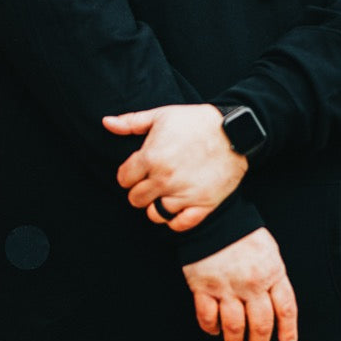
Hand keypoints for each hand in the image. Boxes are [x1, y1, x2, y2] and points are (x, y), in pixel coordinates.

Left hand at [102, 104, 246, 229]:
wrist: (235, 131)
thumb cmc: (195, 121)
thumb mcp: (161, 115)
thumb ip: (131, 122)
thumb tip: (106, 123)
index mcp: (151, 157)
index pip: (123, 179)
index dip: (128, 175)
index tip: (138, 170)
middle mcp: (164, 179)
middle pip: (136, 199)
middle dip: (140, 191)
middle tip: (151, 182)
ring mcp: (184, 194)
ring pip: (155, 214)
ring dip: (156, 206)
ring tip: (164, 195)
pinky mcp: (203, 204)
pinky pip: (180, 224)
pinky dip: (175, 220)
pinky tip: (178, 207)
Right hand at [182, 228, 297, 340]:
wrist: (214, 218)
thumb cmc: (243, 234)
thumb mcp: (269, 252)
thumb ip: (274, 277)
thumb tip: (278, 305)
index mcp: (272, 272)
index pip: (286, 308)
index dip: (288, 330)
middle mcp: (251, 283)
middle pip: (261, 324)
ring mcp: (226, 287)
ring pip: (234, 326)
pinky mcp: (203, 287)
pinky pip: (207, 316)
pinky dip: (211, 327)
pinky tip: (215, 330)